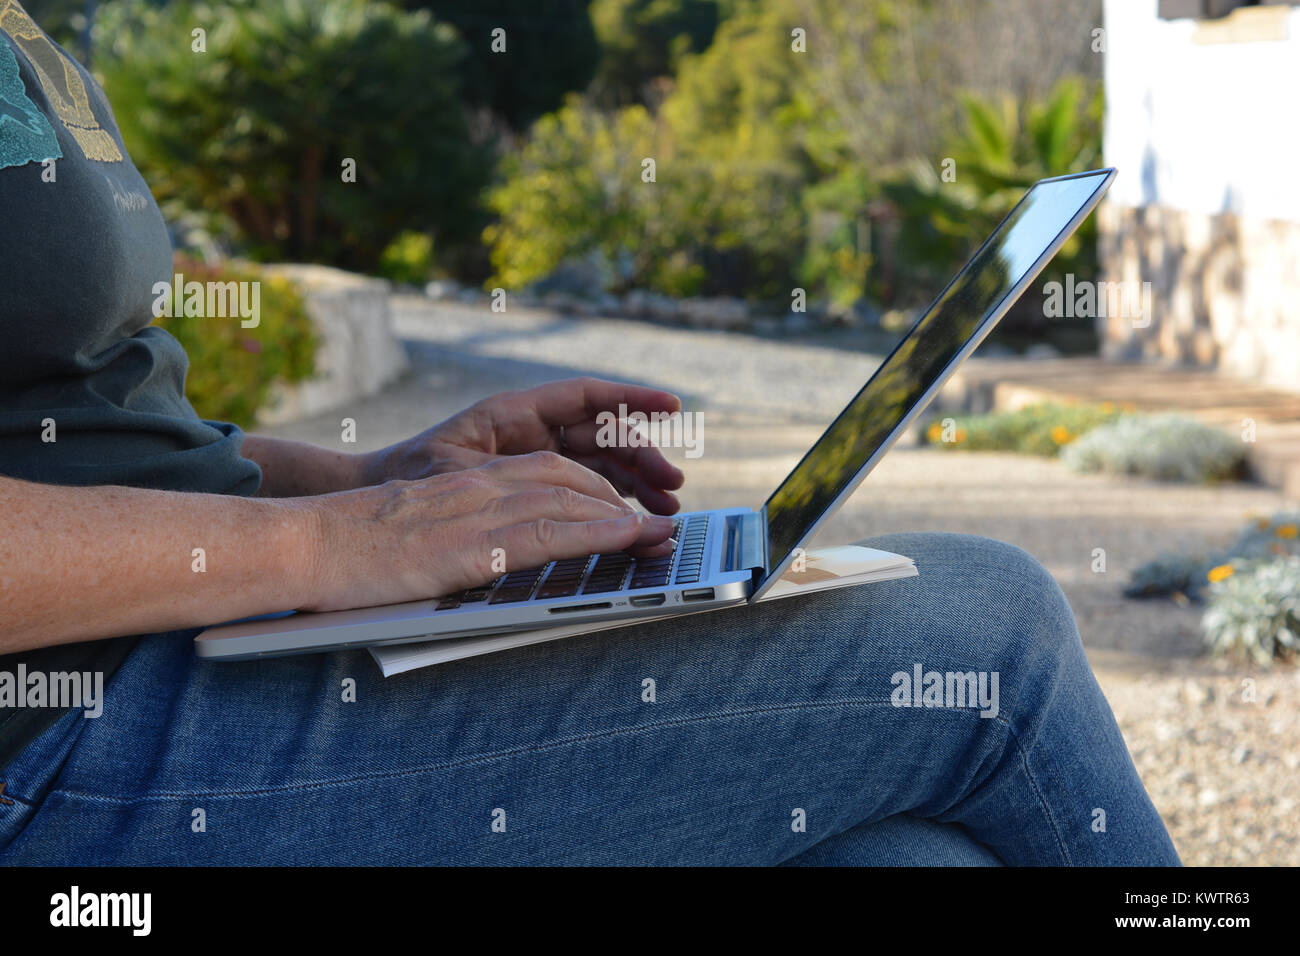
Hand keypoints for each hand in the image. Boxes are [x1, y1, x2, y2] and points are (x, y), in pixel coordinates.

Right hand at [303, 451, 675, 611]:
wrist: (306, 543)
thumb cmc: (354, 548)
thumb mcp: (422, 532)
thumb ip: (463, 538)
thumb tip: (493, 563)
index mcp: (470, 480)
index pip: (550, 471)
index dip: (597, 490)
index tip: (632, 510)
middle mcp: (483, 484)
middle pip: (571, 478)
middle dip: (623, 499)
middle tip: (661, 524)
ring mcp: (481, 508)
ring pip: (572, 499)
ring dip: (626, 517)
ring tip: (664, 535)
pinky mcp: (475, 541)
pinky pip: (553, 530)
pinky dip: (601, 531)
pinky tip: (633, 536)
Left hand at [364, 377, 685, 514]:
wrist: (373, 505)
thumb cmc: (406, 480)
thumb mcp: (453, 474)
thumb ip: (504, 476)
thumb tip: (558, 486)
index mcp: (511, 413)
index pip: (584, 397)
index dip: (632, 397)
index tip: (671, 404)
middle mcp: (529, 431)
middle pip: (600, 435)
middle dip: (642, 456)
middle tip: (673, 486)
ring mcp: (532, 458)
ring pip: (598, 463)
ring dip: (635, 482)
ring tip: (666, 508)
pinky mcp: (532, 486)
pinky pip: (582, 486)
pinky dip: (611, 499)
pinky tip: (634, 518)